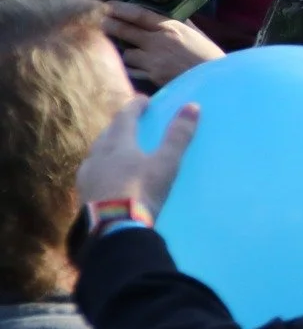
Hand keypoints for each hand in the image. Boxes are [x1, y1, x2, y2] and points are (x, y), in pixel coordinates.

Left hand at [76, 95, 198, 222]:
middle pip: (108, 134)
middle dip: (119, 126)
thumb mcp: (166, 163)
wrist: (113, 228)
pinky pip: (92, 173)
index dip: (135, 106)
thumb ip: (178, 136)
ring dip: (108, 148)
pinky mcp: (84, 194)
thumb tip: (192, 106)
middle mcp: (98, 155)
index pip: (124, 117)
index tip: (143, 100)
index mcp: (118, 143)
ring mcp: (87, 175)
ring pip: (97, 154)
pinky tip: (106, 176)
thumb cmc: (141, 191)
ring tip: (118, 150)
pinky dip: (102, 168)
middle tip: (130, 123)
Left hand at [104, 1, 224, 86]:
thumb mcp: (196, 34)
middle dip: (110, 25)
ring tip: (123, 50)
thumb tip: (167, 15)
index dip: (120, 9)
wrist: (217, 81)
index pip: (139, 15)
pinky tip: (131, 67)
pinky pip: (133, 70)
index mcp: (171, 28)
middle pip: (125, 31)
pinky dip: (132, 68)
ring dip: (126, 52)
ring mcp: (153, 61)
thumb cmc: (210, 56)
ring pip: (127, 53)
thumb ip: (181, 25)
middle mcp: (158, 42)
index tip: (107, 5)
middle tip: (99, 22)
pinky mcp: (152, 77)